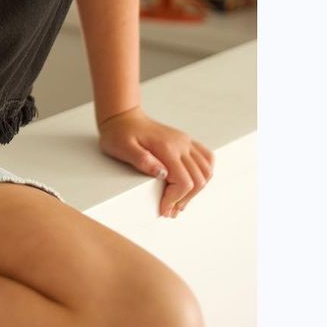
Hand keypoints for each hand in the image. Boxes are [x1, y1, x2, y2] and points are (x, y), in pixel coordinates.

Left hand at [96, 105, 214, 218]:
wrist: (123, 116)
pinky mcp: (186, 142)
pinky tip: (192, 183)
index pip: (184, 182)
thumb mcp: (122, 147)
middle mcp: (181, 144)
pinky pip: (207, 158)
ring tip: (179, 200)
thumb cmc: (119, 133)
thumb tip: (162, 174)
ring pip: (206, 171)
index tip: (163, 210)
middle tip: (170, 210)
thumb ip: (141, 160)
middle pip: (198, 180)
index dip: (175, 200)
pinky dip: (204, 174)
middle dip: (185, 200)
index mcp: (166, 148)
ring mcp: (185, 142)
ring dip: (196, 190)